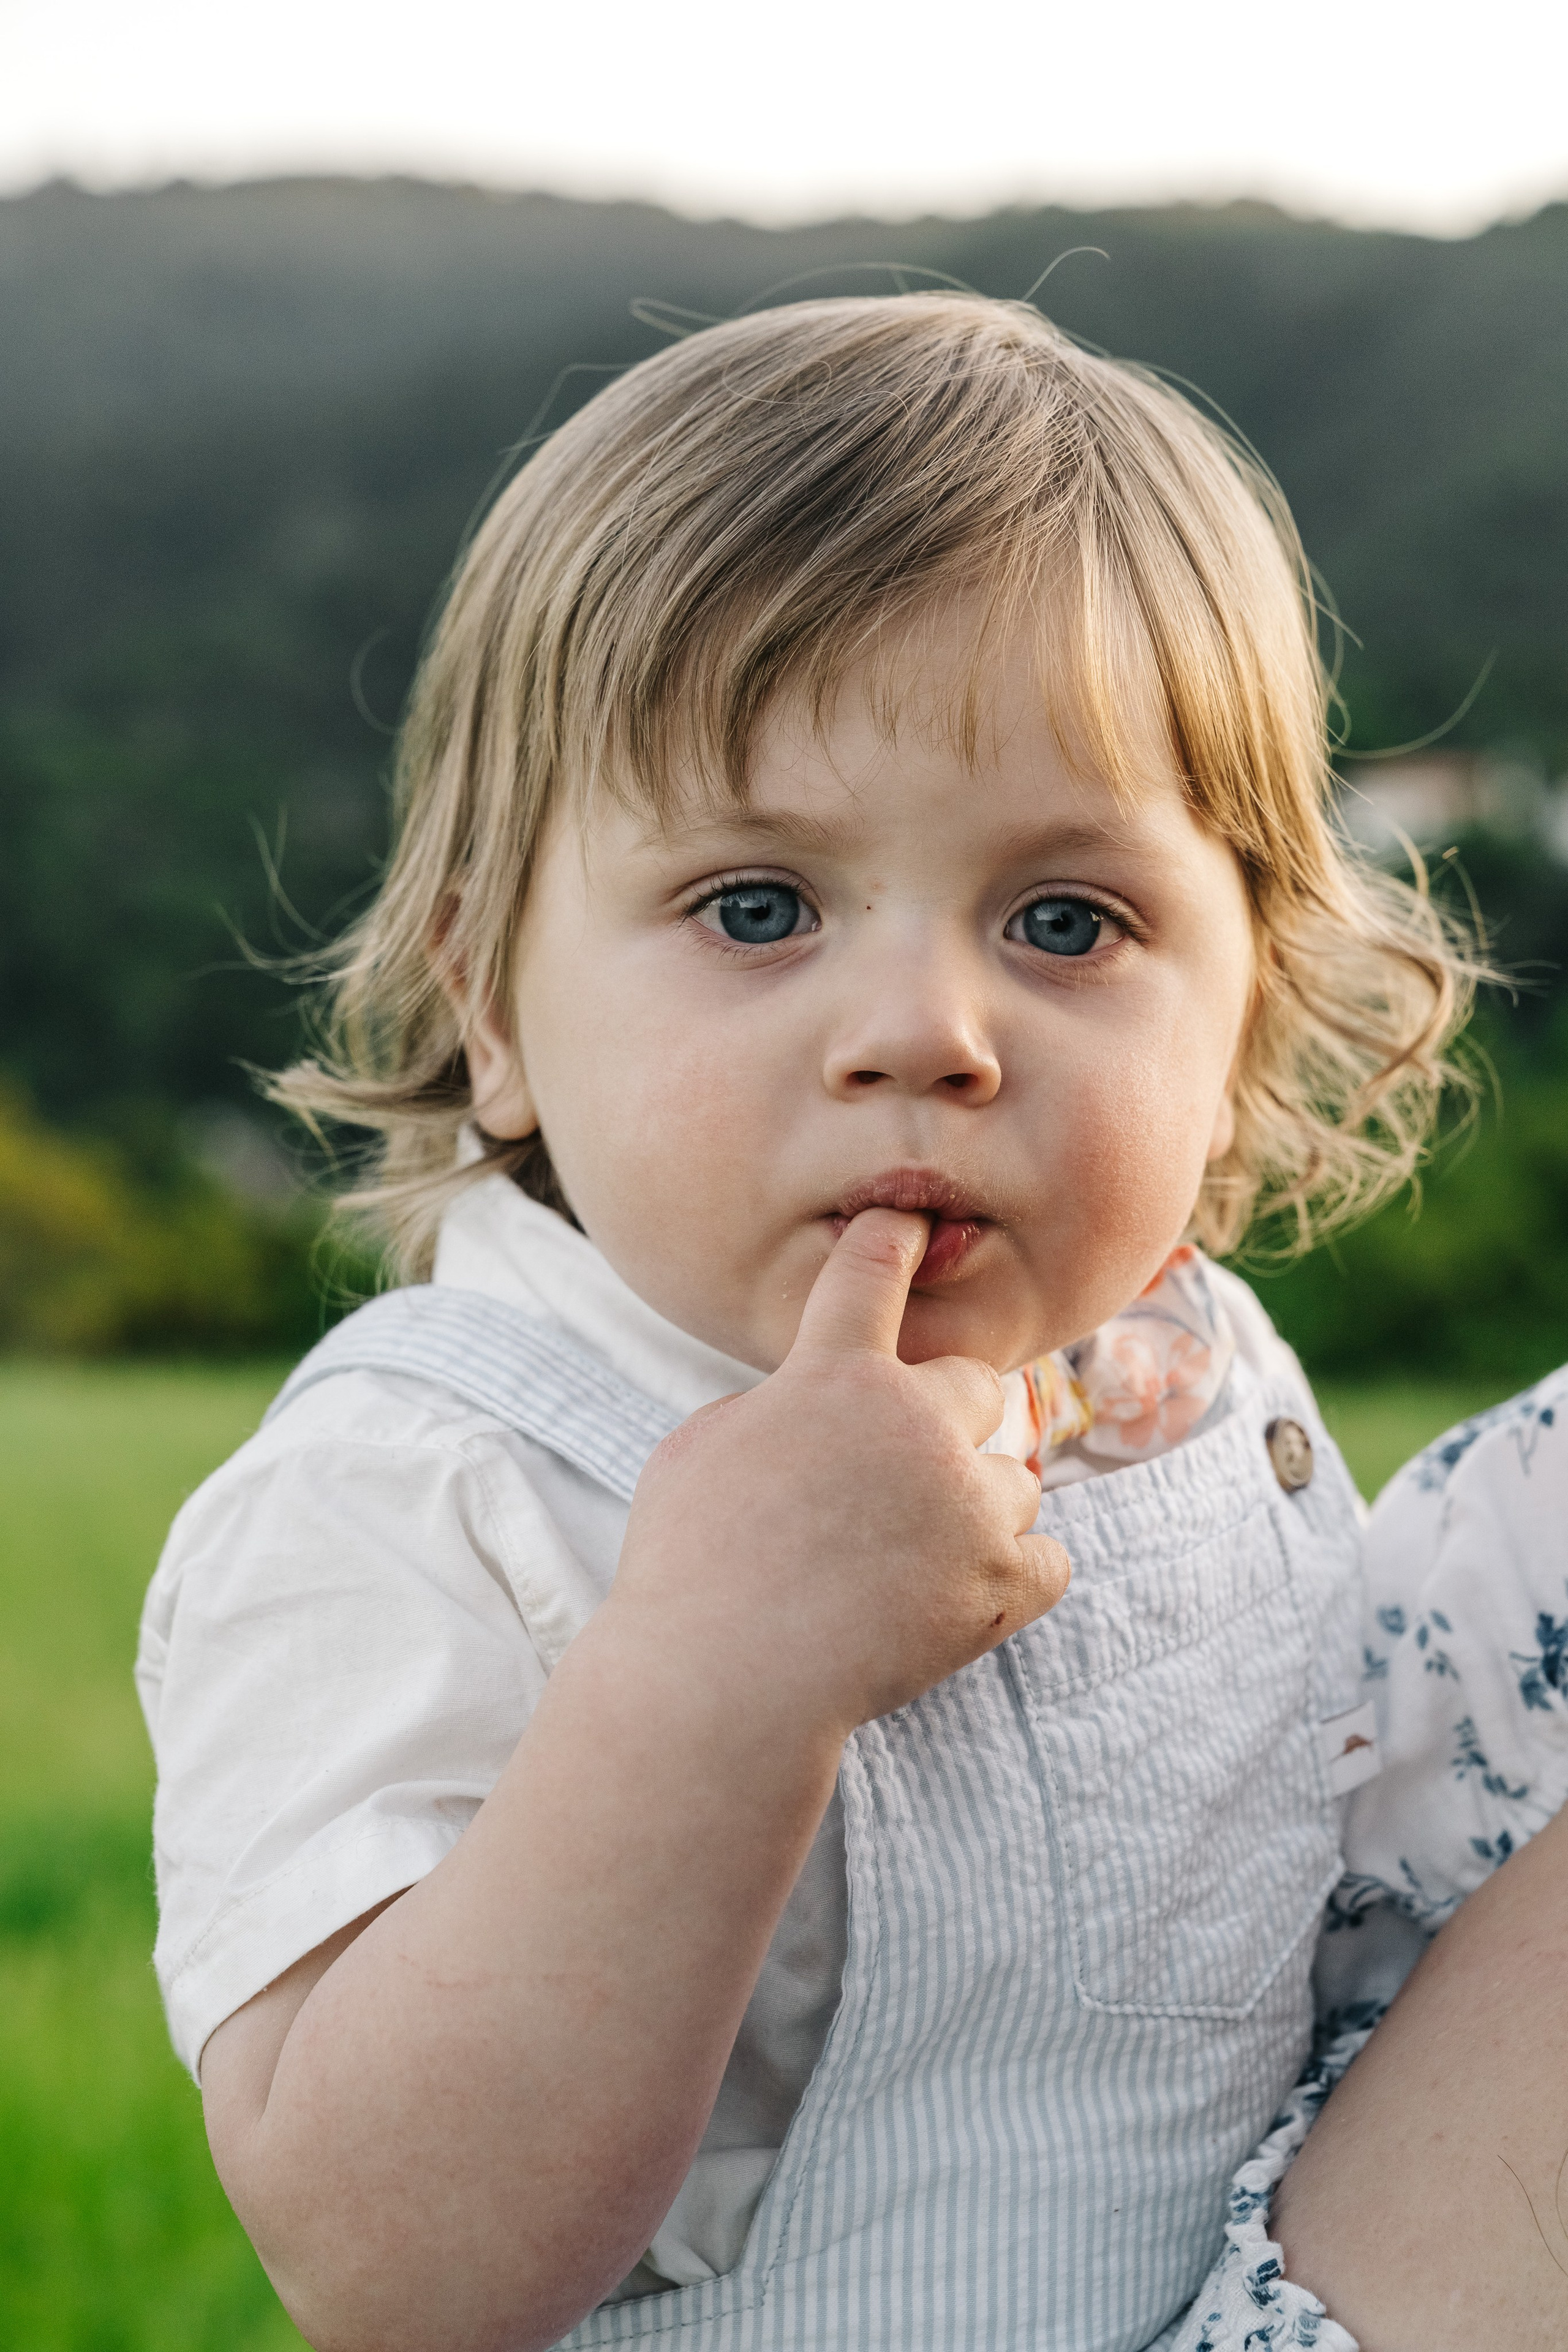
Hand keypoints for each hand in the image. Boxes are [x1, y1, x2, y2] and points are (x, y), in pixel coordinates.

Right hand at [609, 1208, 1070, 1739]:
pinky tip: (950, 1596)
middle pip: (979, 1386)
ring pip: (1014, 1479)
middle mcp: (915, 1422)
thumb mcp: (701, 1449)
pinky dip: (1009, 1576)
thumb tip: (818, 1408)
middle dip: (947, 1423)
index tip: (910, 1220)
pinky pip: (1047, 1557)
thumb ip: (777, 1408)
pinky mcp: (1000, 1583)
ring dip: (972, 1508)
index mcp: (833, 1377)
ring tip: (901, 1563)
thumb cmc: (689, 1568)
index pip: (871, 1275)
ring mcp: (966, 1503)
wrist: (720, 1685)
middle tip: (895, 1481)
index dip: (891, 1240)